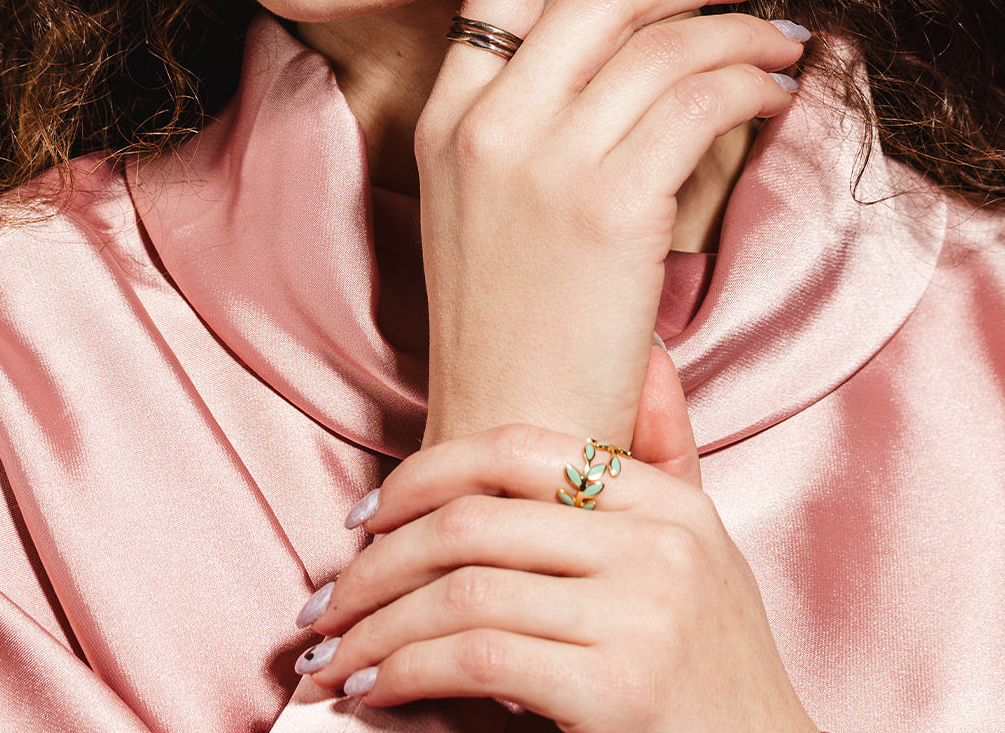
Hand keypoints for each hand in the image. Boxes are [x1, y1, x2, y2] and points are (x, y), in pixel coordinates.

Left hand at [298, 347, 817, 732]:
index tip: (366, 517)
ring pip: (464, 592)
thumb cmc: (718, 670)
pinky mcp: (620, 691)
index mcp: (669, 505)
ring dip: (377, 626)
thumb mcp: (708, 550)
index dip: (425, 474)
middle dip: (377, 563)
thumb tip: (646, 353)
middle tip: (326, 601)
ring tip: (334, 657)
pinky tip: (376, 689)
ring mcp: (642, 617)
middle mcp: (658, 547)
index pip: (520, 450)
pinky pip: (479, 660)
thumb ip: (670, 457)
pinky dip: (408, 672)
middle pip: (474, 523)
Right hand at [415, 0, 803, 444]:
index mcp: (443, 115)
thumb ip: (524, 114)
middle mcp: (485, 124)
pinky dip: (749, 83)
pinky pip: (700, 104)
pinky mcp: (610, 207)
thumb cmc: (507, 317)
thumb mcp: (479, 200)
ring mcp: (543, 163)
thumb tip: (630, 42)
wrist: (509, 425)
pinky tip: (773, 91)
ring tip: (781, 42)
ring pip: (662, 47)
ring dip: (738, 32)